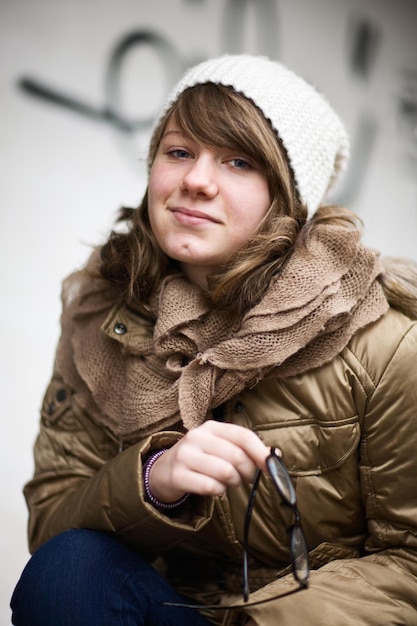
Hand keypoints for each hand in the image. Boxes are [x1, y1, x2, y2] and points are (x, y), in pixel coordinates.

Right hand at [148, 420, 270, 502]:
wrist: (163, 471)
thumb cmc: (199, 459)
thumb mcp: (219, 447)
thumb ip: (244, 449)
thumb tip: (274, 455)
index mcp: (211, 428)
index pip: (243, 435)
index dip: (260, 452)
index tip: (271, 466)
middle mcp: (197, 437)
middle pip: (236, 456)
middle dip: (247, 472)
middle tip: (245, 478)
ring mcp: (185, 455)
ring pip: (225, 472)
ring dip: (233, 482)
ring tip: (228, 482)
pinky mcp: (178, 475)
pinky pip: (210, 487)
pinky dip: (219, 491)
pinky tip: (214, 488)